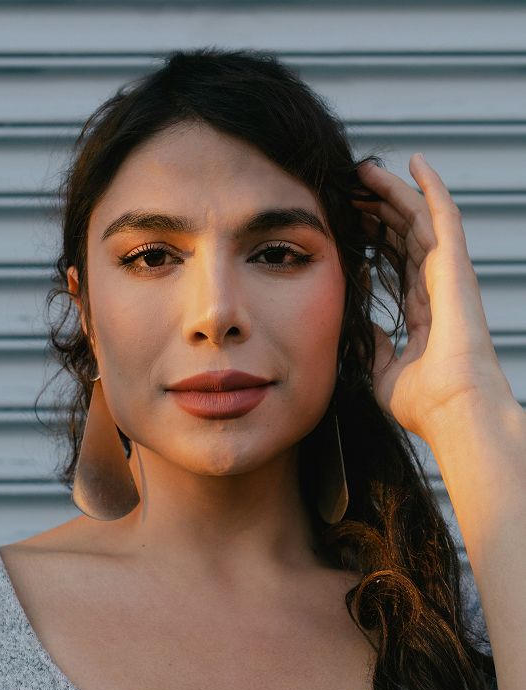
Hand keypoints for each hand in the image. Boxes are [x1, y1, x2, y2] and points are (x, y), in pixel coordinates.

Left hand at [352, 154, 512, 442]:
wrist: (453, 412)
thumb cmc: (425, 404)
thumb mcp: (383, 372)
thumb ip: (375, 346)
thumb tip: (364, 328)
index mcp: (424, 312)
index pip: (397, 263)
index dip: (376, 239)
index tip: (351, 223)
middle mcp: (437, 288)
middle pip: (406, 235)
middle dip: (379, 209)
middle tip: (350, 189)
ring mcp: (448, 275)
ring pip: (419, 219)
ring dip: (393, 192)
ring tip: (365, 172)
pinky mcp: (456, 267)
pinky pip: (443, 217)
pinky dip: (429, 187)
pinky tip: (413, 161)